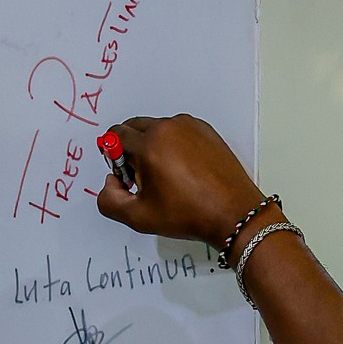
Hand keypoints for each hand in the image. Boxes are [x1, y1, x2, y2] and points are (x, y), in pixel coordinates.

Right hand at [95, 114, 265, 247]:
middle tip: (141, 176)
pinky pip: (178, 130)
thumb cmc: (189, 214)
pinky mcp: (205, 130)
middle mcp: (169, 128)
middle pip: (134, 127)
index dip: (113, 157)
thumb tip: (110, 182)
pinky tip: (183, 170)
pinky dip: (174, 144)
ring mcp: (190, 126)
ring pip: (156, 128)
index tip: (124, 175)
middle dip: (130, 148)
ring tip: (165, 175)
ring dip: (152, 145)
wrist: (233, 213)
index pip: (115, 135)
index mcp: (149, 145)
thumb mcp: (138, 217)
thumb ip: (109, 200)